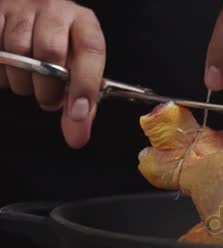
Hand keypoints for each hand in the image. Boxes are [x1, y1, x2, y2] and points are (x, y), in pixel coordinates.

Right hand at [0, 0, 105, 147]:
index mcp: (83, 23)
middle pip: (50, 54)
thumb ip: (81, 103)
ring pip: (17, 53)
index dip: (85, 85)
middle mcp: (55, 11)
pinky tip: (10, 71)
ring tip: (30, 84)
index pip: (90, 51)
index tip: (78, 113)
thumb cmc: (59, 45)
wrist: (29, 14)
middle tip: (49, 99)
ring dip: (23, 82)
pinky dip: (1, 71)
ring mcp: (21, 9)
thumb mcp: (77, 67)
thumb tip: (78, 136)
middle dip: (49, 89)